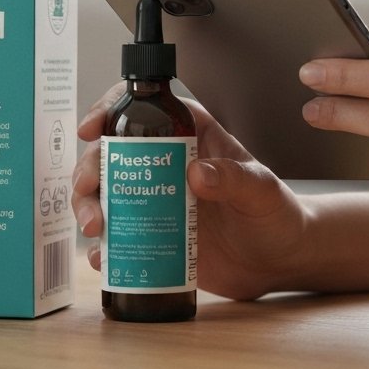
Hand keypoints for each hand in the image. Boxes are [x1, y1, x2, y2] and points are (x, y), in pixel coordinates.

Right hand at [72, 86, 309, 299]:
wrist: (280, 261)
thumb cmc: (276, 214)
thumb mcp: (261, 190)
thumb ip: (234, 178)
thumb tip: (197, 173)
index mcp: (190, 135)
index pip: (145, 107)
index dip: (110, 109)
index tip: (92, 129)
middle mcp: (164, 163)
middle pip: (111, 152)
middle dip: (89, 167)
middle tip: (87, 189)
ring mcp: (154, 200)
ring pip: (105, 192)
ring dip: (88, 205)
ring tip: (95, 228)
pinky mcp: (151, 235)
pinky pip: (117, 236)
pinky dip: (101, 246)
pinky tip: (100, 256)